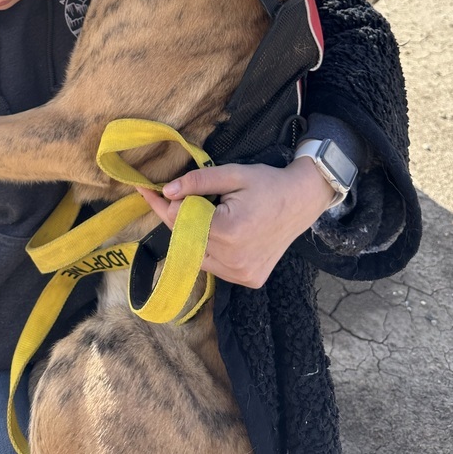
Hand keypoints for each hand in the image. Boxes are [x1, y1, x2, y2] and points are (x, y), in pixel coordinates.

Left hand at [137, 158, 333, 288]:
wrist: (302, 201)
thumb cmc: (267, 183)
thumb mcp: (232, 173)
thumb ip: (198, 182)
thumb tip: (166, 190)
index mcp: (229, 232)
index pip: (180, 221)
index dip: (165, 204)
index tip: (151, 189)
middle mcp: (234, 260)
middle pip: (185, 239)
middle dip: (175, 217)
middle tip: (168, 196)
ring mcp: (241, 274)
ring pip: (195, 256)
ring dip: (190, 235)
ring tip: (203, 212)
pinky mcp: (248, 280)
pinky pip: (213, 265)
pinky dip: (206, 249)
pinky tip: (215, 230)